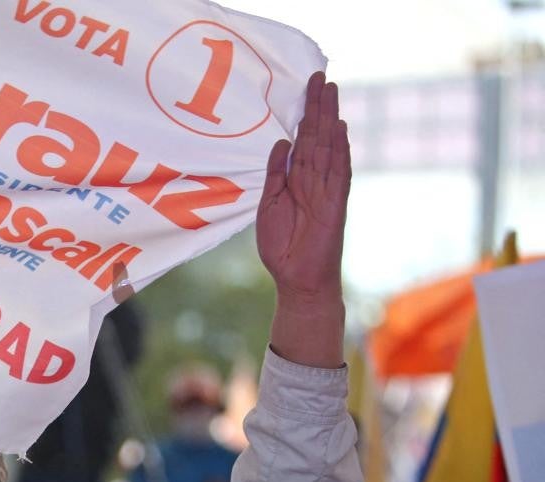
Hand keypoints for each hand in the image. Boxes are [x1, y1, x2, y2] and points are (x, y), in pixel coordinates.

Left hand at [257, 72, 349, 367]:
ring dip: (328, 119)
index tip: (307, 88)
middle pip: (318, 137)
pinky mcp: (334, 204)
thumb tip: (279, 142)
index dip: (305, 115)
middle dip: (318, 107)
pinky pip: (338, 172)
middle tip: (320, 76)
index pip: (303, 141)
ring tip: (330, 91)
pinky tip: (339, 128)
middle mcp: (314, 181)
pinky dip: (339, 150)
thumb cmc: (282, 246)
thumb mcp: (268, 205)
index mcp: (297, 181)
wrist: (296, 279)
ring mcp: (326, 191)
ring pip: (328, 148)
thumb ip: (274, 175)